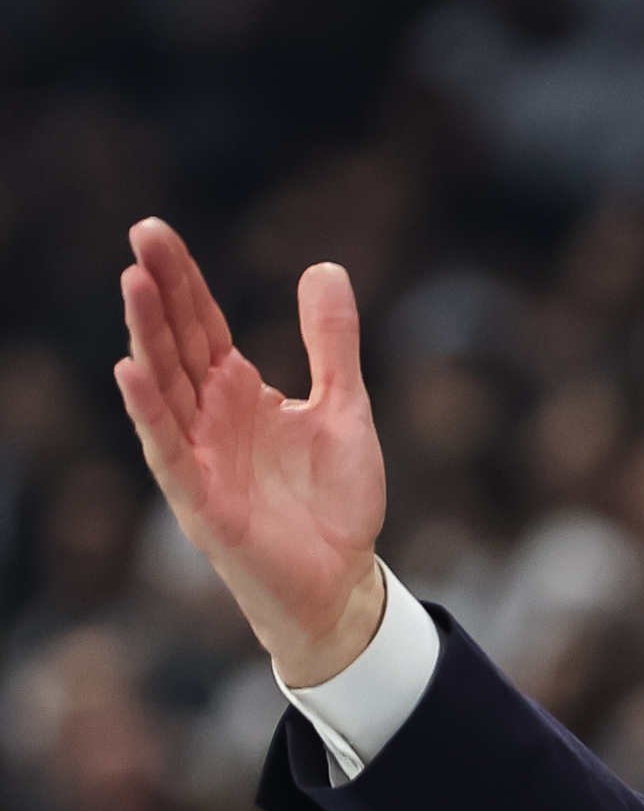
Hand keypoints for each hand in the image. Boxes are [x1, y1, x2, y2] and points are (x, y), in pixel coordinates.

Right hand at [112, 218, 386, 687]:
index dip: (183, 278)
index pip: (202, 323)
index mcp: (238, 391)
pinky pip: (169, 450)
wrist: (343, 581)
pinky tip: (131, 372)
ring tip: (133, 281)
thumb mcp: (345, 409)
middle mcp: (209, 415)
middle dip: (160, 291)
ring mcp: (200, 454)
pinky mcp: (201, 498)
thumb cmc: (335, 501)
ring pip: (165, 385)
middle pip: (178, 342)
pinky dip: (149, 412)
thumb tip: (325, 267)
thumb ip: (332, 343)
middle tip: (142, 234)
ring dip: (148, 336)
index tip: (156, 229)